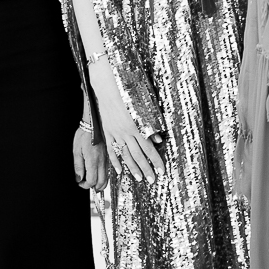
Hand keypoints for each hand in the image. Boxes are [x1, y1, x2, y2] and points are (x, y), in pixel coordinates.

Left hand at [73, 127, 107, 189]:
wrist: (94, 124)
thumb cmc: (84, 135)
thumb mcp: (76, 150)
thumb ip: (78, 166)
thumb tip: (78, 178)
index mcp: (93, 161)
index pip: (91, 181)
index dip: (85, 185)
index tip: (80, 183)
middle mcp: (102, 162)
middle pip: (102, 183)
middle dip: (94, 187)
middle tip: (86, 184)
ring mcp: (107, 160)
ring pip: (107, 178)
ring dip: (100, 183)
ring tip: (92, 180)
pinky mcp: (109, 156)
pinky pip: (108, 171)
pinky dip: (104, 176)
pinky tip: (97, 173)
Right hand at [89, 60, 163, 183]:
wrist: (108, 88)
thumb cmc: (127, 94)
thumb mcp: (143, 107)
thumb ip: (150, 124)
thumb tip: (158, 139)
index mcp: (136, 126)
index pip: (149, 148)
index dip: (156, 160)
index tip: (162, 170)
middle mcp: (126, 132)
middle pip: (138, 155)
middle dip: (146, 169)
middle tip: (152, 180)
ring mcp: (115, 133)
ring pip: (125, 154)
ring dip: (132, 168)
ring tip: (138, 178)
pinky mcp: (107, 132)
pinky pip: (111, 149)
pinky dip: (115, 161)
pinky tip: (119, 170)